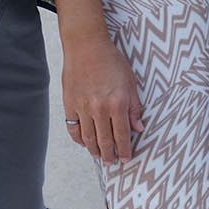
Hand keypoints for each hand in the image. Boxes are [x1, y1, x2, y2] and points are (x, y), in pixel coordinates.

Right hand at [63, 32, 144, 163]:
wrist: (86, 46)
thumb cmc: (111, 61)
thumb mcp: (130, 82)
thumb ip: (134, 107)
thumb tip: (138, 128)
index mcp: (118, 104)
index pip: (122, 135)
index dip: (124, 150)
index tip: (126, 158)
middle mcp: (100, 109)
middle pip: (105, 141)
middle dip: (110, 155)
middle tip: (112, 162)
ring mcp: (83, 107)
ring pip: (88, 138)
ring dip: (94, 150)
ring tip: (99, 156)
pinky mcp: (69, 104)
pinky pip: (73, 128)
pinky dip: (78, 139)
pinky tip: (84, 143)